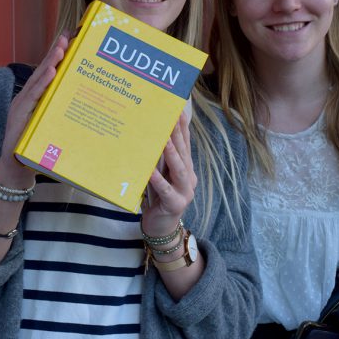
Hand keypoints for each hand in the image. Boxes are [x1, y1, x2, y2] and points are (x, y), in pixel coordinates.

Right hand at [0, 32, 69, 186]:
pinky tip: (51, 72)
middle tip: (70, 35)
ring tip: (62, 48)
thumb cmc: (39, 150)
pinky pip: (32, 96)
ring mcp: (22, 104)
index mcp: (39, 98)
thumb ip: (67, 115)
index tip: (75, 37)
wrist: (16, 169)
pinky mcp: (19, 114)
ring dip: (51, 62)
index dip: (61, 54)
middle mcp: (29, 97)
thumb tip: (96, 109)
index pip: (51, 72)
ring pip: (39, 79)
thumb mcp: (56, 127)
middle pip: (45, 70)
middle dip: (57, 52)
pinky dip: (42, 83)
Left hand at [140, 111, 195, 237]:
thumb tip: (150, 135)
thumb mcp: (160, 174)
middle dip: (178, 135)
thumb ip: (158, 158)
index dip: (183, 127)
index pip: (185, 144)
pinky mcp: (175, 204)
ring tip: (166, 140)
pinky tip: (150, 171)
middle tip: (172, 117)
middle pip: (184, 153)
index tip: (179, 109)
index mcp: (186, 168)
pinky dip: (158, 179)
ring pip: (179, 169)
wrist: (161, 228)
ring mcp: (185, 192)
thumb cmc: (157, 197)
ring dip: (173, 154)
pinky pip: (165, 190)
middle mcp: (188, 178)